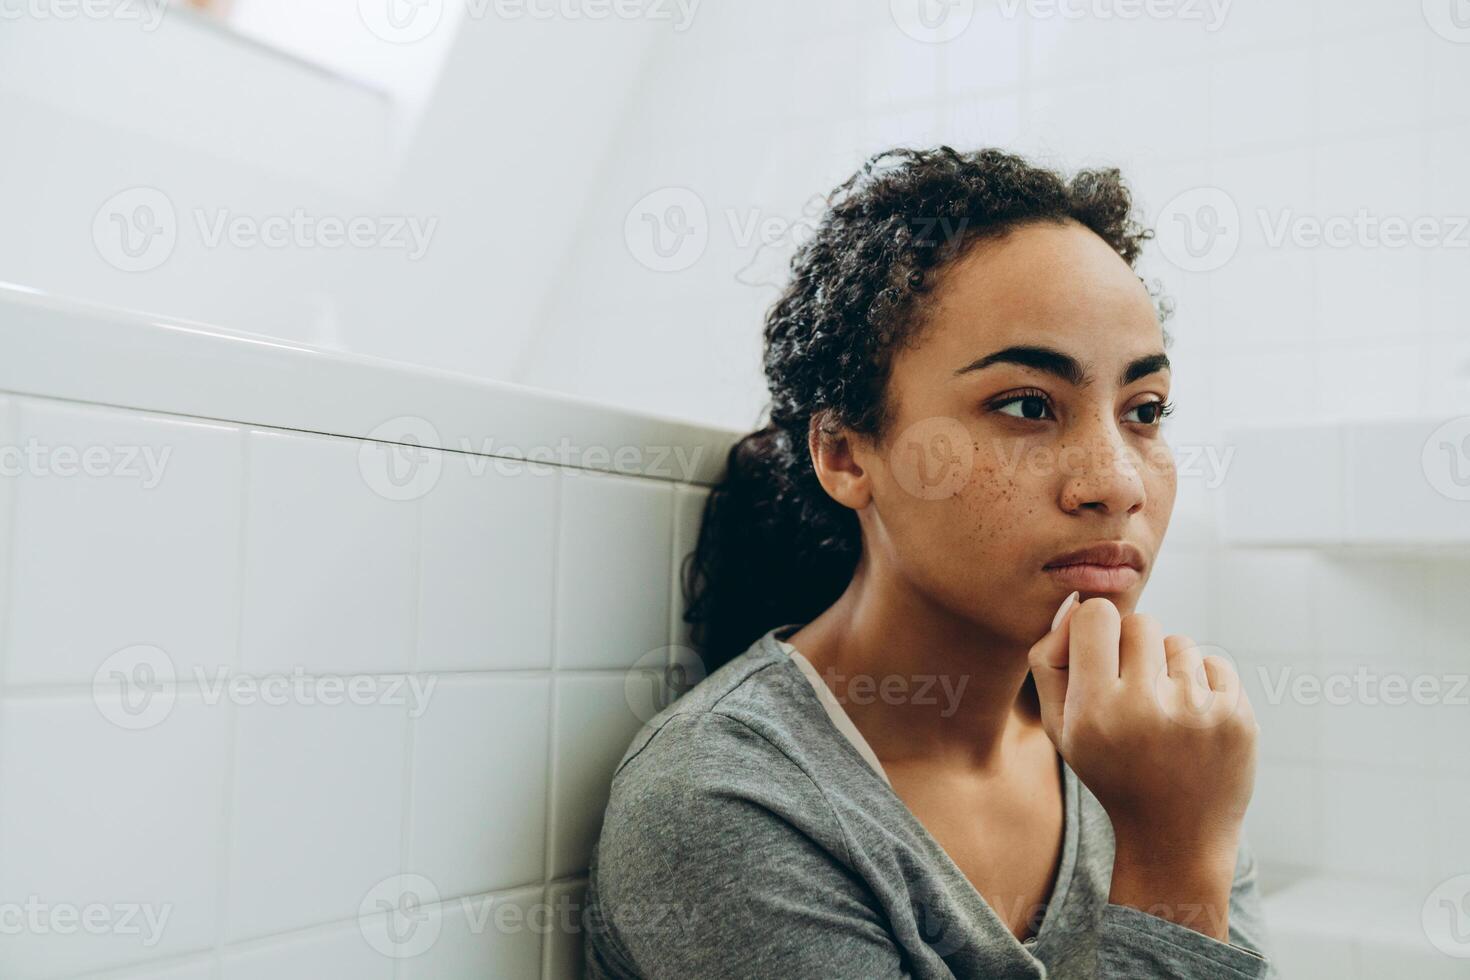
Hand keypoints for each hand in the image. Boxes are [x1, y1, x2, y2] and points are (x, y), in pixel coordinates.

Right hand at [1028, 593, 1258, 875]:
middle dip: (1134, 647)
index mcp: (1093, 710)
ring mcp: (1196, 713)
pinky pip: (1215, 662)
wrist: (1176, 836)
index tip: (1098, 650)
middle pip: (1140, 622)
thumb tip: (1076, 602)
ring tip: (1164, 714)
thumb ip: (1051, 661)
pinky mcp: (1237, 718)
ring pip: (1179, 643)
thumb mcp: (1060, 726)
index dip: (1094, 626)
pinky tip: (1193, 721)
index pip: (1096, 615)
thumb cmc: (1110, 769)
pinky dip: (1204, 683)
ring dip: (1169, 668)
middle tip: (1132, 688)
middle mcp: (1145, 709)